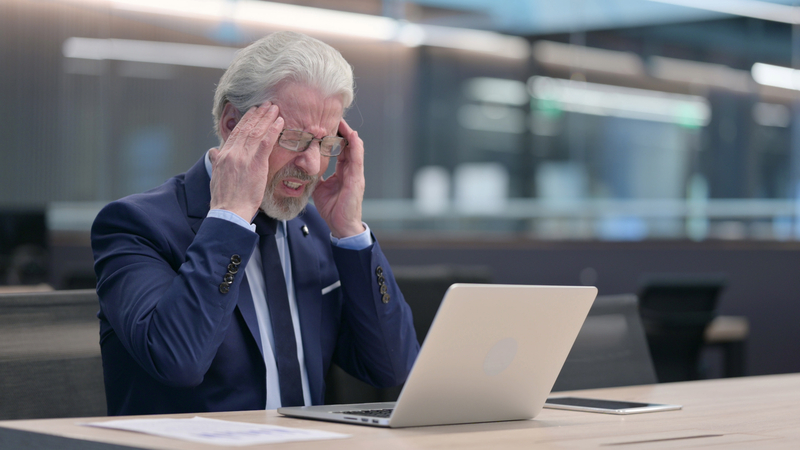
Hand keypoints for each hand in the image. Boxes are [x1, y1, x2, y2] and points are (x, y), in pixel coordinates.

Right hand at [208, 103, 282, 220]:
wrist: (229, 211)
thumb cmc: (224, 198)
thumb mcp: (215, 176)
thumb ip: (216, 161)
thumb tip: (214, 152)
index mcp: (223, 155)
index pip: (235, 132)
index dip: (245, 120)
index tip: (252, 112)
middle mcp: (232, 152)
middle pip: (246, 128)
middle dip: (257, 114)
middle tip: (266, 104)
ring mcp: (244, 157)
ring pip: (256, 131)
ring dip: (266, 117)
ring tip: (274, 108)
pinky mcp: (256, 163)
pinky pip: (266, 142)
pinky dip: (273, 130)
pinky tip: (280, 122)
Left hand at [312, 119, 365, 237]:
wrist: (341, 225)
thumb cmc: (333, 209)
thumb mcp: (320, 188)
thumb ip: (316, 176)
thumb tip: (305, 167)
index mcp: (343, 172)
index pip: (341, 150)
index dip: (336, 137)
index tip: (327, 125)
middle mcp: (351, 171)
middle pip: (349, 145)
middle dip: (343, 131)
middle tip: (335, 117)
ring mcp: (356, 174)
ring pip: (355, 148)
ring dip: (349, 134)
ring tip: (343, 121)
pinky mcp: (357, 179)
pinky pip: (357, 158)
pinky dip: (355, 145)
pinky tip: (352, 135)